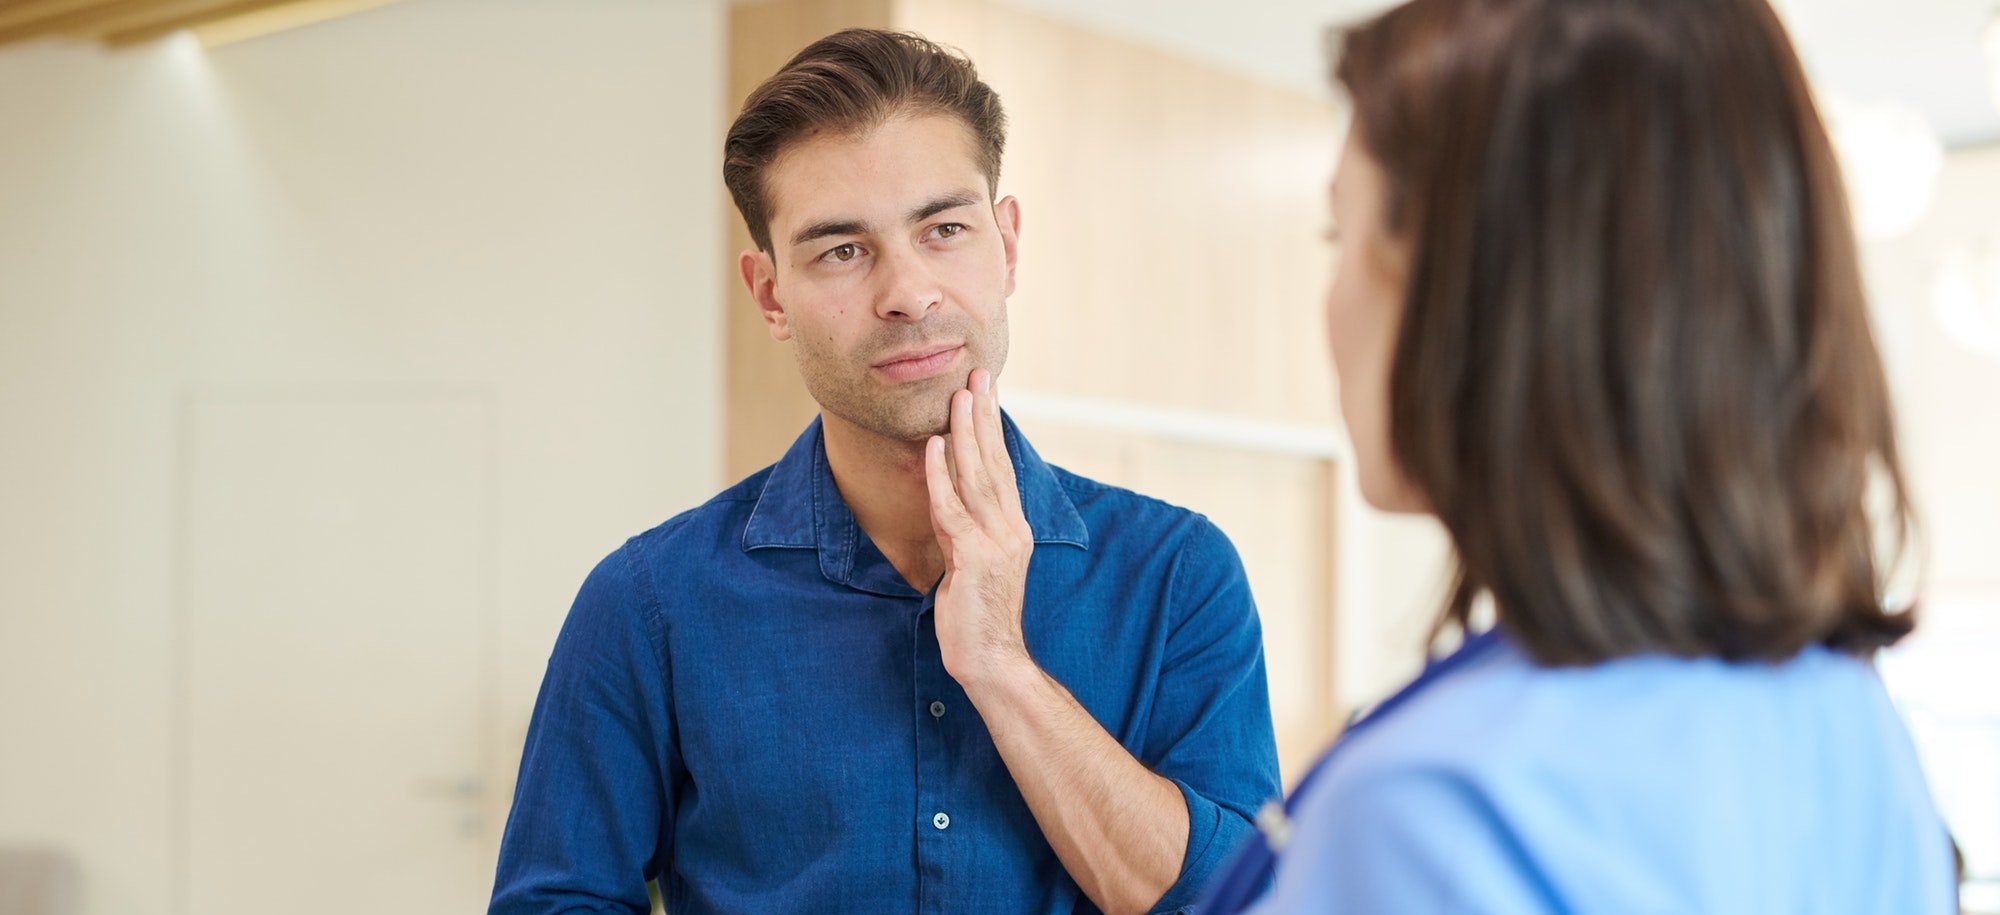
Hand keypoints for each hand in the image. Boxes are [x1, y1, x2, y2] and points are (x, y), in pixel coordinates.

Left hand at [924, 367, 1035, 687]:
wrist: (993, 661)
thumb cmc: (979, 619)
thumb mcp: (974, 565)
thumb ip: (965, 531)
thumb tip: (949, 500)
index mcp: (1014, 529)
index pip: (1002, 468)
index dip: (992, 429)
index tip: (985, 392)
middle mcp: (1011, 529)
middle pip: (994, 461)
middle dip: (984, 415)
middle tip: (978, 374)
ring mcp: (995, 543)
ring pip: (977, 475)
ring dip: (965, 433)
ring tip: (958, 396)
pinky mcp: (974, 558)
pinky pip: (952, 508)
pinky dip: (941, 475)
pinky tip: (933, 446)